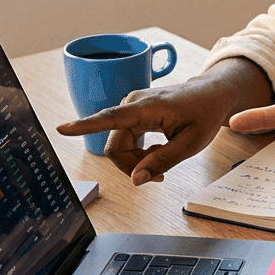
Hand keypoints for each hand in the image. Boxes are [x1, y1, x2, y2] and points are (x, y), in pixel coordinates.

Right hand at [56, 73, 239, 184]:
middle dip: (132, 165)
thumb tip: (135, 180)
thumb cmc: (204, 113)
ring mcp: (131, 108)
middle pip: (115, 146)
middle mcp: (133, 104)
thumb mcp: (192, 143)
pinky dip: (138, 153)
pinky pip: (124, 141)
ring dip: (136, 161)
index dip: (85, 126)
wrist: (212, 94)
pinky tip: (157, 151)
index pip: (110, 118)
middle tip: (160, 176)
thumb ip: (163, 161)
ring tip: (161, 163)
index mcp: (147, 107)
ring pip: (118, 146)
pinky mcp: (132, 114)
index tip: (63, 129)